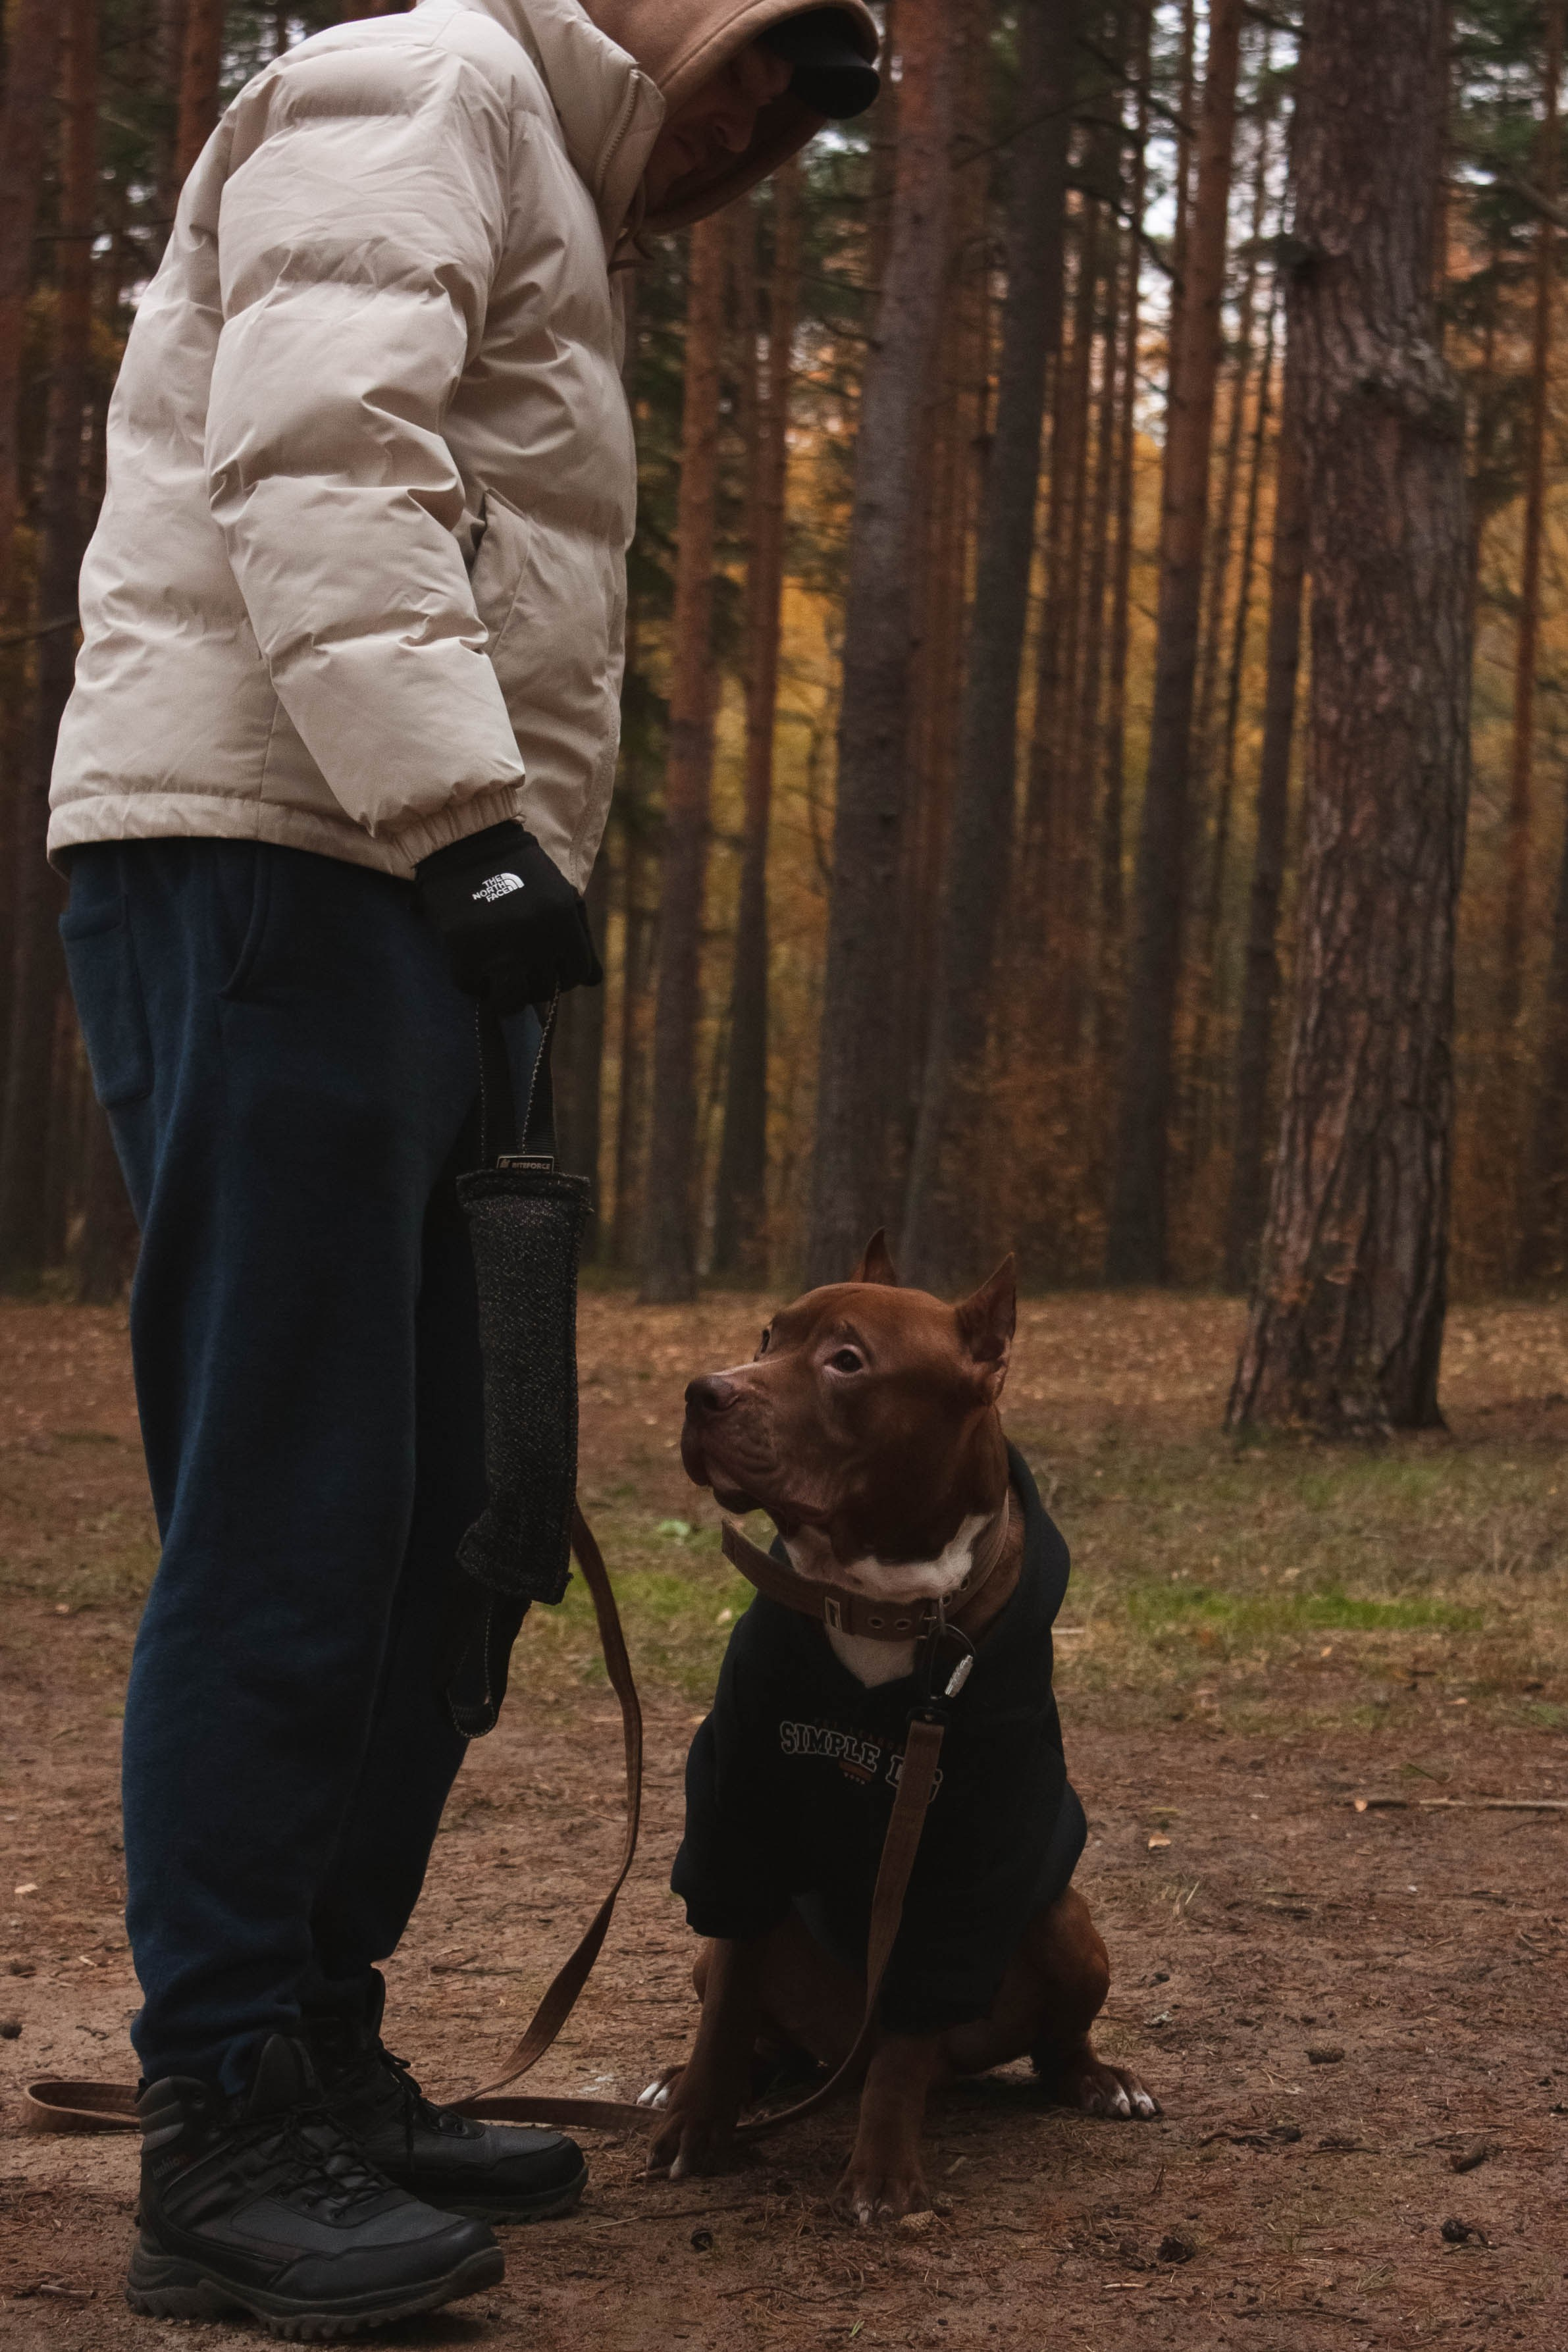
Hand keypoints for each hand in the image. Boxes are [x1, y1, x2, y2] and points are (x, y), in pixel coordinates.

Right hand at [414, 820, 601, 1012]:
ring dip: (506, 996)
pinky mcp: (463, 954)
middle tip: (519, 965)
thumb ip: (580, 938)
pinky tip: (474, 959)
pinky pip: (473, 988)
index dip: (562, 974)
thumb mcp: (559, 897)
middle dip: (533, 982)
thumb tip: (592, 982)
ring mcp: (498, 951)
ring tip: (499, 979)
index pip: (575, 976)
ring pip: (510, 1002)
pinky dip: (473, 981)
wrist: (467, 842)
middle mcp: (535, 941)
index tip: (548, 965)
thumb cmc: (519, 871)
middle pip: (542, 991)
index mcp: (563, 924)